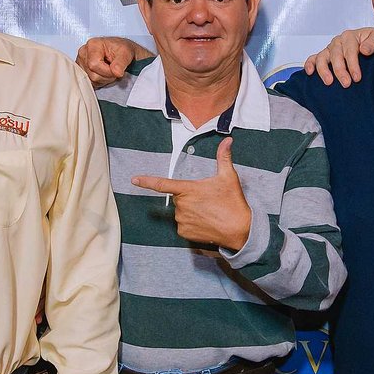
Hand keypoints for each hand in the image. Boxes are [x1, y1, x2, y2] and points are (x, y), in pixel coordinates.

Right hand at [75, 37, 148, 87]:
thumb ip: (121, 63)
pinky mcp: (81, 71)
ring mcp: (81, 62)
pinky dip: (99, 81)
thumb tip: (116, 72)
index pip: (94, 65)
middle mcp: (84, 52)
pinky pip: (90, 82)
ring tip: (109, 69)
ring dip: (104, 79)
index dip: (107, 71)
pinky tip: (103, 72)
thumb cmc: (121, 50)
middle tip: (113, 68)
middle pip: (93, 74)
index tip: (116, 69)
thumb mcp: (126, 53)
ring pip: (91, 80)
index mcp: (92, 45)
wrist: (120, 51)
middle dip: (107, 76)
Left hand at [132, 138, 252, 250]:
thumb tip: (228, 140)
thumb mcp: (228, 177)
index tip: (134, 179)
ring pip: (181, 212)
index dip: (147, 181)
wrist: (239, 230)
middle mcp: (182, 205)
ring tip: (209, 212)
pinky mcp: (184, 233)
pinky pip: (183, 225)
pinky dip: (192, 224)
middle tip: (207, 200)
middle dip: (189, 198)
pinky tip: (205, 223)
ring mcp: (182, 220)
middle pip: (178, 198)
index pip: (163, 184)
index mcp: (188, 190)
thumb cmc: (233, 203)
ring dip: (191, 211)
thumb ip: (224, 157)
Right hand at [303, 27, 373, 86]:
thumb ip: (373, 43)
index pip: (350, 51)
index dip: (353, 65)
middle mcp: (338, 41)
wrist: (372, 42)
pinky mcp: (325, 55)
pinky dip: (310, 64)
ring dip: (324, 70)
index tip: (357, 78)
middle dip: (340, 71)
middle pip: (336, 56)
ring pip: (322, 57)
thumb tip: (364, 50)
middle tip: (346, 84)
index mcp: (350, 36)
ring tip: (329, 82)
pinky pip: (314, 58)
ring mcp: (330, 48)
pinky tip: (310, 73)